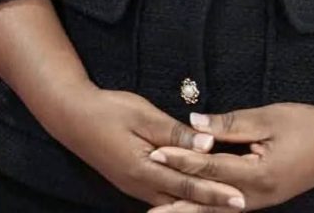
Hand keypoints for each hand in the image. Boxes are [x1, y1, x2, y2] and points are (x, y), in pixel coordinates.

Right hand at [50, 87, 246, 209]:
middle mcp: (140, 185)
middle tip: (240, 207)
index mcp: (145, 169)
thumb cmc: (109, 110)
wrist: (73, 117)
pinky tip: (191, 197)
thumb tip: (206, 145)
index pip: (188, 186)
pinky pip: (160, 196)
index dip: (215, 193)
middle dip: (212, 205)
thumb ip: (175, 132)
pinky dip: (180, 198)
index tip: (240, 198)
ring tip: (222, 205)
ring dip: (197, 203)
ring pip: (172, 202)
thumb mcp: (144, 116)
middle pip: (183, 201)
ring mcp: (134, 186)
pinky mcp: (131, 180)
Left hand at [144, 102, 313, 212]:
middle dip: (177, 202)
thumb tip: (195, 122)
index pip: (211, 167)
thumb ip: (230, 123)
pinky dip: (208, 208)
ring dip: (189, 212)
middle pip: (209, 200)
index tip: (157, 154)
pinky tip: (194, 208)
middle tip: (147, 210)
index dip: (183, 159)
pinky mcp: (263, 199)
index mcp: (258, 174)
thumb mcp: (268, 118)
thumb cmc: (305, 124)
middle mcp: (256, 196)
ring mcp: (260, 202)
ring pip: (218, 210)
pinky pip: (229, 207)